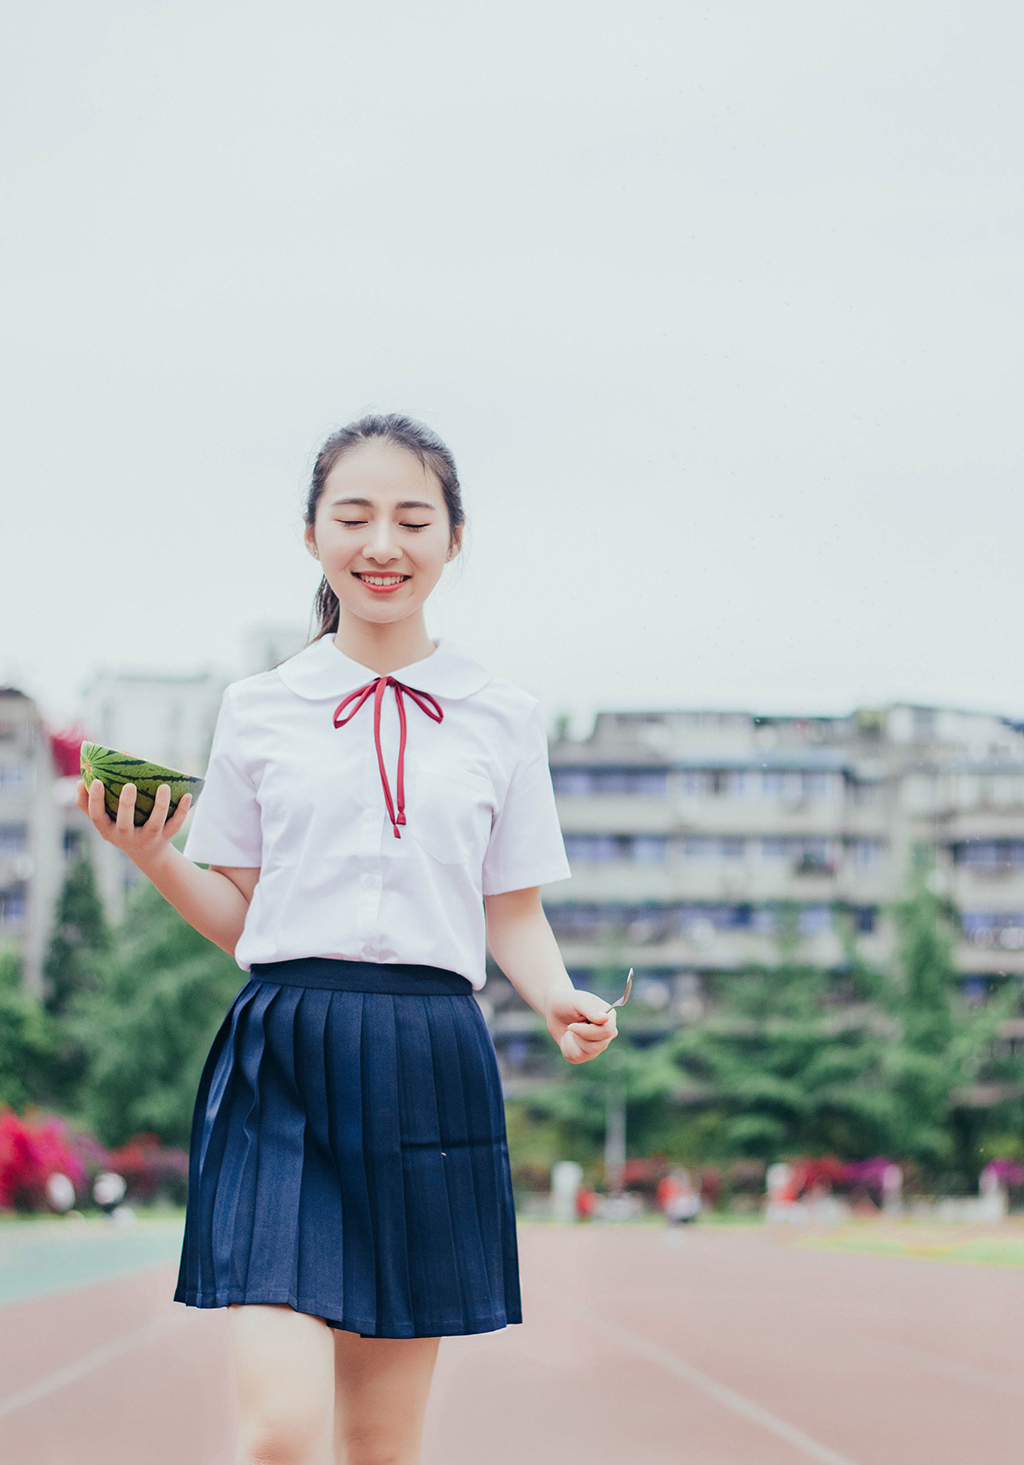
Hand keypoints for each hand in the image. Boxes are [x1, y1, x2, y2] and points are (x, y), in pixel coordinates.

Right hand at [76, 777, 191, 868]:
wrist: (146, 852)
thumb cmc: (119, 826)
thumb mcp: (103, 819)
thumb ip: (88, 803)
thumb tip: (80, 781)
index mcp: (107, 830)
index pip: (97, 816)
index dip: (94, 801)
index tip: (96, 781)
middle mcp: (126, 837)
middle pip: (124, 823)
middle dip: (126, 805)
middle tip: (129, 785)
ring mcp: (147, 839)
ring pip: (154, 824)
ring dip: (160, 805)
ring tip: (164, 786)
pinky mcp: (165, 838)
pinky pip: (175, 825)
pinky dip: (182, 811)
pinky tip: (186, 795)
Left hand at [546, 988, 617, 1063]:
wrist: (555, 1010)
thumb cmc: (568, 1001)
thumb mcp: (578, 1001)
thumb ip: (591, 1009)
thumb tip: (605, 1019)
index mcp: (610, 1017)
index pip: (607, 1031)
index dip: (588, 1032)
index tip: (571, 1026)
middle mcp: (607, 1034)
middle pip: (596, 1045)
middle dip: (577, 1036)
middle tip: (571, 1024)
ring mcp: (598, 1046)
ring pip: (585, 1053)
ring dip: (571, 1041)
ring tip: (570, 1029)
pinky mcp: (586, 1055)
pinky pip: (575, 1058)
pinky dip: (566, 1047)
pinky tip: (567, 1037)